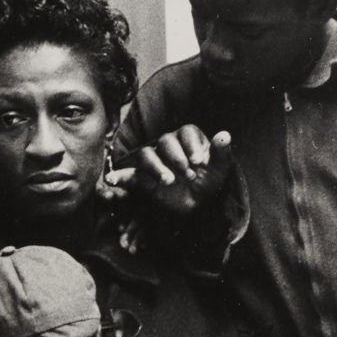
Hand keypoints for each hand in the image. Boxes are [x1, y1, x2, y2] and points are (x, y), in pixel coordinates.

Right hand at [105, 127, 232, 216]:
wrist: (198, 203)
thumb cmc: (209, 180)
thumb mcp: (220, 168)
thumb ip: (222, 152)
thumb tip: (224, 135)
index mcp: (187, 139)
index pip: (185, 133)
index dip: (191, 146)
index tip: (198, 162)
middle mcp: (169, 146)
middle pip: (164, 141)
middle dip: (176, 159)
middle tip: (189, 175)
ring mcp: (155, 161)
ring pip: (147, 154)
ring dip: (156, 167)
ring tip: (168, 182)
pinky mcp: (143, 178)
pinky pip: (129, 174)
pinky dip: (119, 176)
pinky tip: (111, 180)